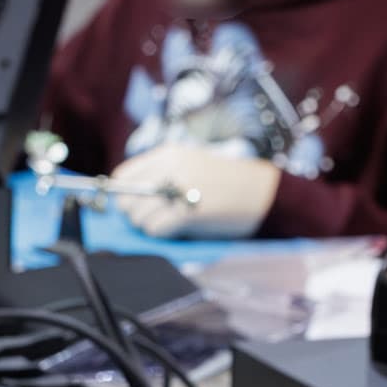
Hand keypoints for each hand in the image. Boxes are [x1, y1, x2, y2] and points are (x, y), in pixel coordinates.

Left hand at [113, 144, 278, 238]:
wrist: (263, 192)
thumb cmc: (227, 182)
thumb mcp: (192, 164)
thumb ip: (160, 174)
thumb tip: (127, 197)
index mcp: (169, 153)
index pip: (124, 176)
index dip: (123, 195)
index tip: (133, 205)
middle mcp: (171, 168)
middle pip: (127, 199)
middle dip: (134, 214)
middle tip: (151, 219)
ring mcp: (179, 189)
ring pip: (139, 216)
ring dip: (148, 225)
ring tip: (168, 223)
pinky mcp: (188, 212)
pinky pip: (155, 229)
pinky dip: (160, 234)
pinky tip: (176, 230)